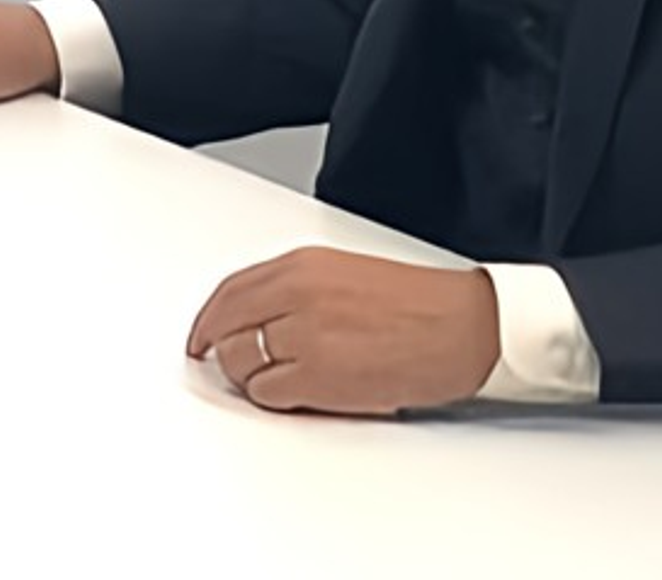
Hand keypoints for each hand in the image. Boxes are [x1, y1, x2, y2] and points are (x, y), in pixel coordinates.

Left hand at [186, 246, 499, 414]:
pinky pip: (267, 394)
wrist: (459, 327)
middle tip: (230, 362)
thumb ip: (294, 289)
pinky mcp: (317, 377)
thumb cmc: (414, 304)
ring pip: (241, 364)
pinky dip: (274, 398)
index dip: (209, 317)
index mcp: (304, 264)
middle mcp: (298, 293)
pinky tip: (299, 392)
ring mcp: (305, 336)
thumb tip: (252, 319)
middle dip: (223, 348)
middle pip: (226, 327)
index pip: (231, 289)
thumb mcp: (344, 274)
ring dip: (251, 375)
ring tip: (282, 377)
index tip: (201, 333)